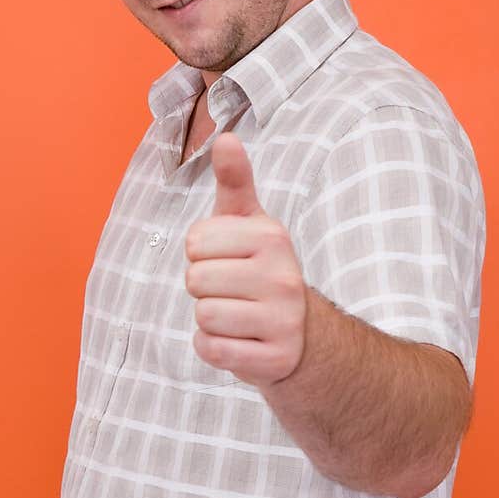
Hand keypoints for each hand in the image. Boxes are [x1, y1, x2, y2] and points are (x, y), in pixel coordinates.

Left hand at [184, 132, 306, 386]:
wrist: (304, 337)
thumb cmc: (263, 271)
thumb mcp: (251, 224)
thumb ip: (235, 182)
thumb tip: (226, 138)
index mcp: (272, 238)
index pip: (194, 243)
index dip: (201, 255)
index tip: (228, 261)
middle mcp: (283, 277)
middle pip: (196, 281)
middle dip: (204, 289)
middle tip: (233, 293)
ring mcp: (283, 321)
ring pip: (203, 317)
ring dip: (210, 320)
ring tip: (238, 316)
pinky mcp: (275, 360)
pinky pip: (212, 350)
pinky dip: (215, 348)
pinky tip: (239, 341)